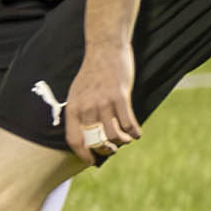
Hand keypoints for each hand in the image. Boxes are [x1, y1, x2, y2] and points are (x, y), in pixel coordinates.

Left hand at [64, 47, 139, 164]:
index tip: (91, 161)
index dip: (82, 154)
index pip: (74, 139)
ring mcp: (104, 101)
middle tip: (113, 149)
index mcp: (74, 107)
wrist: (104, 49)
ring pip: (114, 135)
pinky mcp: (120, 96)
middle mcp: (86, 106)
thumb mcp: (77, 92)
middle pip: (96, 141)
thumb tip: (85, 135)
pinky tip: (136, 132)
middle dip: (106, 150)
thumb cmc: (92, 73)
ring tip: (125, 139)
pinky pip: (128, 123)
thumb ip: (80, 111)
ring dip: (122, 141)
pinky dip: (134, 132)